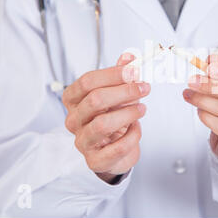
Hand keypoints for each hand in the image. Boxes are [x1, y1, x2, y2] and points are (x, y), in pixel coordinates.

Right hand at [63, 53, 150, 183]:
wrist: (116, 151)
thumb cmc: (113, 119)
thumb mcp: (116, 94)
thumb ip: (121, 75)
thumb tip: (129, 57)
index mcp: (73, 100)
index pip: (87, 81)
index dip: (113, 74)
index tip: (134, 71)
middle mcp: (73, 120)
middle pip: (95, 100)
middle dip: (124, 92)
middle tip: (144, 88)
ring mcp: (82, 141)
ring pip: (102, 124)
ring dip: (128, 113)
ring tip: (143, 109)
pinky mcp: (95, 160)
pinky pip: (117, 147)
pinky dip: (132, 136)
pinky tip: (137, 128)